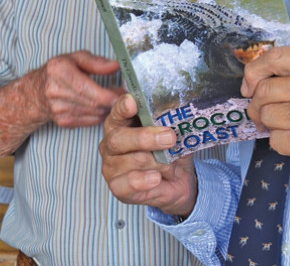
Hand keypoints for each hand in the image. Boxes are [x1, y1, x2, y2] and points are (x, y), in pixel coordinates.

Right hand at [39, 51, 124, 127]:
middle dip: (114, 100)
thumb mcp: (75, 58)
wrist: (36, 93)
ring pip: (95, 113)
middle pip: (94, 103)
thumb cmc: (59, 71)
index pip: (86, 88)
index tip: (124, 92)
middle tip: (126, 93)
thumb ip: (97, 62)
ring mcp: (59, 110)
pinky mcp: (64, 122)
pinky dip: (101, 114)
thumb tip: (117, 66)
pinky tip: (103, 105)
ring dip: (109, 107)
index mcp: (59, 71)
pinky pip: (91, 121)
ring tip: (114, 96)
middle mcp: (56, 92)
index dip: (108, 94)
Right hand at [100, 94, 197, 216]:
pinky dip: (147, 180)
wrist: (178, 180)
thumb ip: (169, 122)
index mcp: (122, 123)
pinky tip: (157, 178)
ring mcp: (111, 166)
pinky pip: (131, 183)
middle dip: (146, 138)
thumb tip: (175, 114)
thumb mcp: (174, 132)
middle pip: (119, 138)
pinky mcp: (117, 187)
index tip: (132, 102)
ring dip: (160, 163)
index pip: (117, 112)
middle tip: (169, 138)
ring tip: (171, 165)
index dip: (123, 107)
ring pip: (134, 160)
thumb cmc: (170, 150)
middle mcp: (111, 143)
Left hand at [242, 46, 289, 182]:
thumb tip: (259, 78)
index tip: (249, 84)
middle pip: (264, 91)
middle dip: (258, 105)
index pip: (274, 58)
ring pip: (267, 117)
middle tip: (264, 112)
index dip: (253, 72)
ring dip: (272, 125)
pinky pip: (276, 141)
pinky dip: (282, 143)